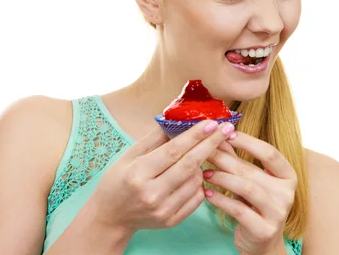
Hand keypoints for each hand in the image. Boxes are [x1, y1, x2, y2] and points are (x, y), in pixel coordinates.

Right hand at [89, 119, 235, 234]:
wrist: (111, 216)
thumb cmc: (119, 180)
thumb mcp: (130, 154)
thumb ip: (155, 138)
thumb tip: (178, 118)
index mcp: (138, 173)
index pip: (174, 151)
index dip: (195, 136)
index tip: (212, 122)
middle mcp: (152, 194)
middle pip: (190, 165)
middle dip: (211, 144)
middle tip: (227, 128)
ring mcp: (163, 210)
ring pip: (196, 181)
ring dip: (203, 164)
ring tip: (199, 154)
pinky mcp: (171, 221)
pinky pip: (197, 198)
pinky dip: (199, 182)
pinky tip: (194, 173)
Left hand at [204, 133, 296, 254]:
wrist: (262, 244)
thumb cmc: (254, 206)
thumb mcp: (250, 181)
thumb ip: (238, 160)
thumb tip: (219, 137)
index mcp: (287, 176)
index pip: (270, 153)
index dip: (248, 142)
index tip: (227, 134)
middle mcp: (287, 193)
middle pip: (252, 170)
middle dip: (225, 159)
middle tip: (205, 152)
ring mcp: (278, 212)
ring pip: (246, 188)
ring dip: (222, 178)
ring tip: (205, 173)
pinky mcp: (264, 230)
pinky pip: (239, 210)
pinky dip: (221, 200)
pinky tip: (208, 193)